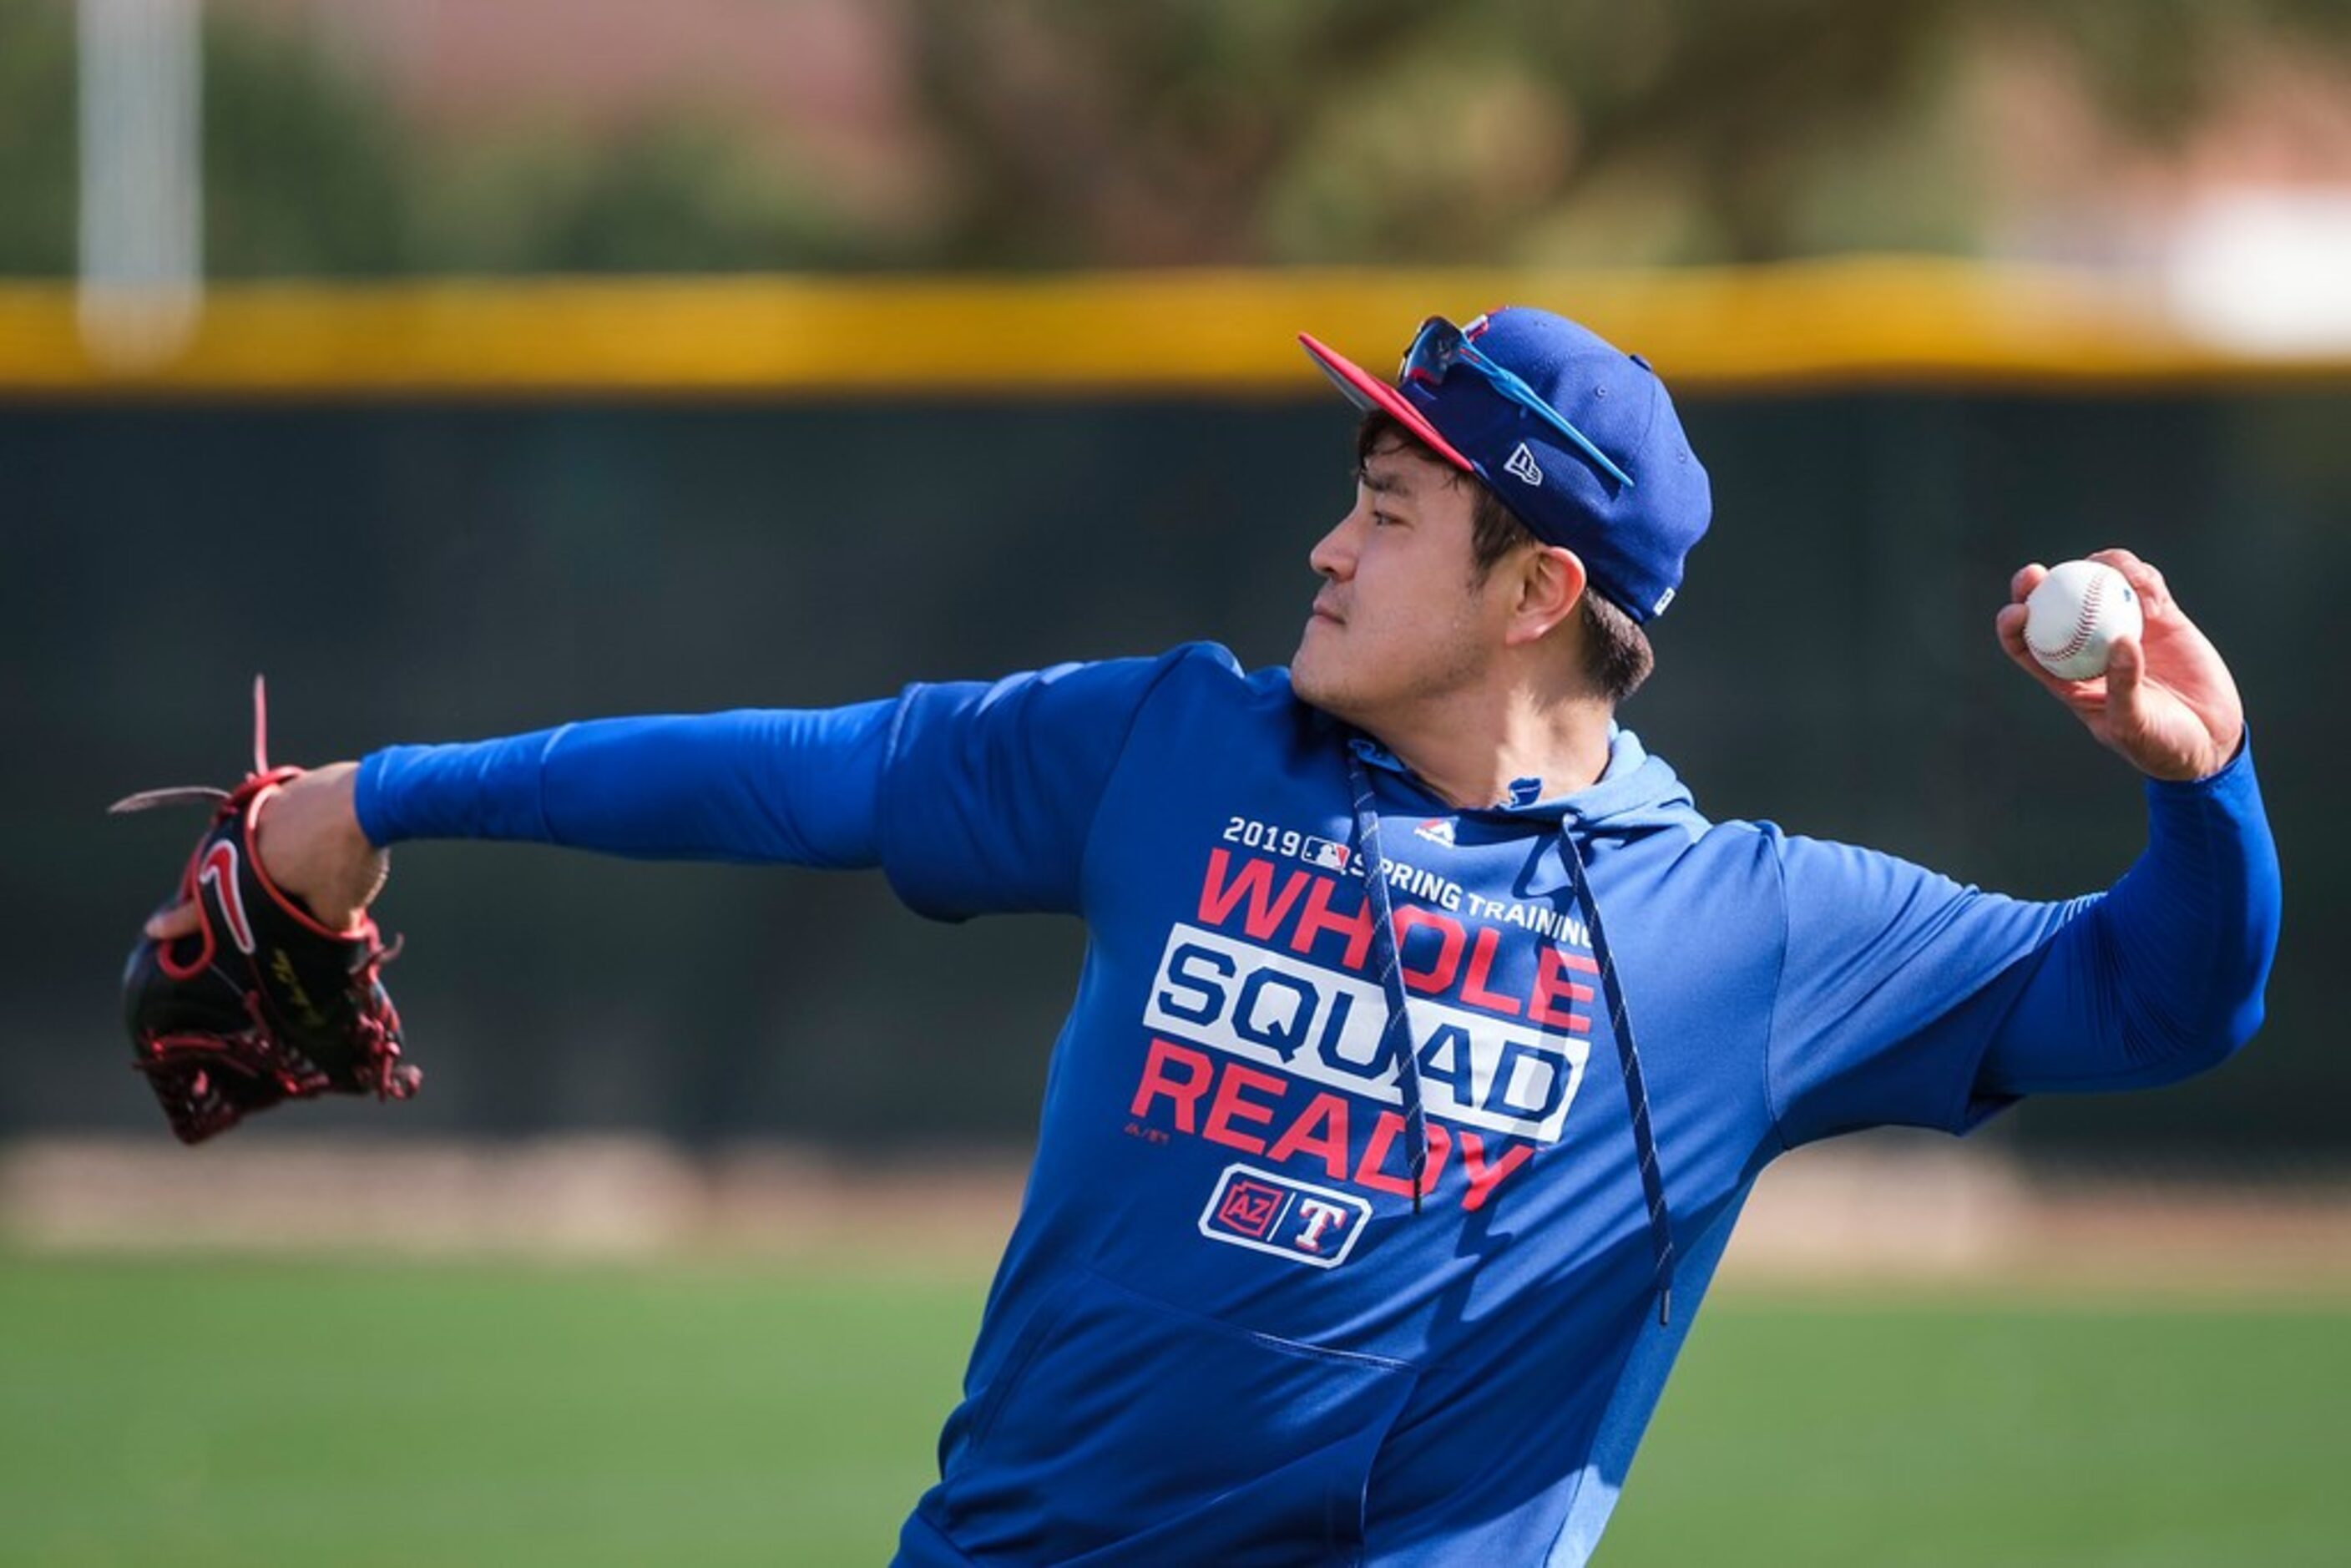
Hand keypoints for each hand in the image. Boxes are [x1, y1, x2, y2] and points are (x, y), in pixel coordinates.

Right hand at [144, 763, 385, 939]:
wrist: (371, 799)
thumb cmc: (345, 858)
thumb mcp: (337, 908)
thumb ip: (326, 925)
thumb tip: (331, 934)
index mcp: (247, 870)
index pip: (204, 905)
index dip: (181, 922)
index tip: (155, 929)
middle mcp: (247, 835)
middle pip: (220, 862)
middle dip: (217, 880)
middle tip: (213, 893)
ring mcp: (269, 805)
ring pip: (249, 835)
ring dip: (254, 850)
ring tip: (265, 863)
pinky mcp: (293, 786)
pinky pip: (280, 811)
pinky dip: (287, 826)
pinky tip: (304, 832)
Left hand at [1994, 548, 2244, 781]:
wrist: (2210, 740)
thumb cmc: (2159, 745)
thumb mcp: (2133, 725)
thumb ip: (2124, 687)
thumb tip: (2120, 641)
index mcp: (2068, 676)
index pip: (2027, 645)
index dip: (2012, 625)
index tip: (2017, 611)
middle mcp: (2090, 646)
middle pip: (2052, 606)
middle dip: (2035, 585)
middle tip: (2036, 574)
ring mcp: (2124, 627)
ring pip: (2097, 586)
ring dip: (2093, 570)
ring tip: (2103, 570)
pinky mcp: (2162, 618)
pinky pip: (2144, 586)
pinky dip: (2140, 576)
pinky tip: (2143, 582)